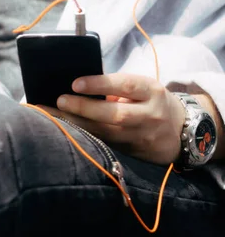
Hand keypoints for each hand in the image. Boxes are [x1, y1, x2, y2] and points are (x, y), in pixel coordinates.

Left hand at [44, 73, 185, 164]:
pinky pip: (106, 145)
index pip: (125, 85)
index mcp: (151, 91)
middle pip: (115, 114)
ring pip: (108, 134)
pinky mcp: (134, 153)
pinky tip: (66, 133)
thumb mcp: (143, 86)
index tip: (75, 83)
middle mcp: (149, 115)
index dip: (99, 85)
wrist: (183, 131)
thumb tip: (80, 87)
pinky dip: (85, 138)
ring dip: (78, 126)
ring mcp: (142, 137)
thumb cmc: (152, 100)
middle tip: (60, 101)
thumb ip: (117, 87)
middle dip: (84, 108)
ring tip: (53, 117)